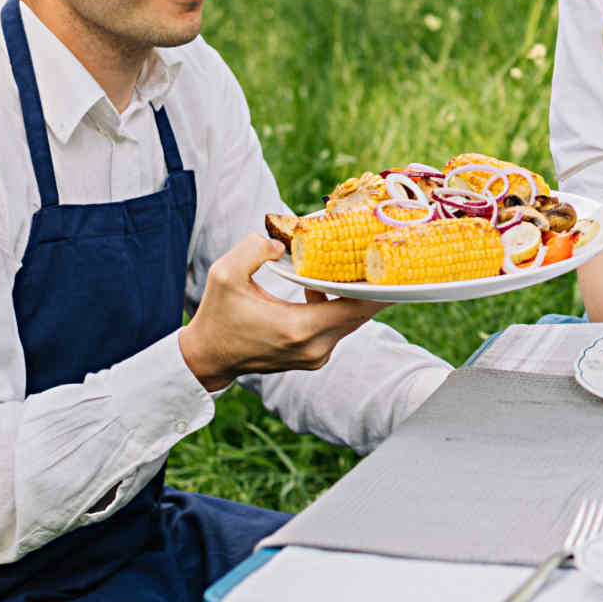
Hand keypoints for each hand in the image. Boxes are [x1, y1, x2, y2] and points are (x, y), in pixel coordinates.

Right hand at [178, 233, 389, 390]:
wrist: (209, 358)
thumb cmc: (217, 317)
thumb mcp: (225, 275)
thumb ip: (253, 250)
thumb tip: (281, 243)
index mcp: (299, 329)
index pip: (357, 308)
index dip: (380, 288)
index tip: (393, 266)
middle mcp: (314, 347)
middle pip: (361, 314)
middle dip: (372, 287)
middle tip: (380, 257)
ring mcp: (316, 356)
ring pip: (351, 321)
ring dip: (353, 295)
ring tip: (353, 266)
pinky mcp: (314, 358)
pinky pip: (338, 328)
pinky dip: (338, 307)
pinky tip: (321, 286)